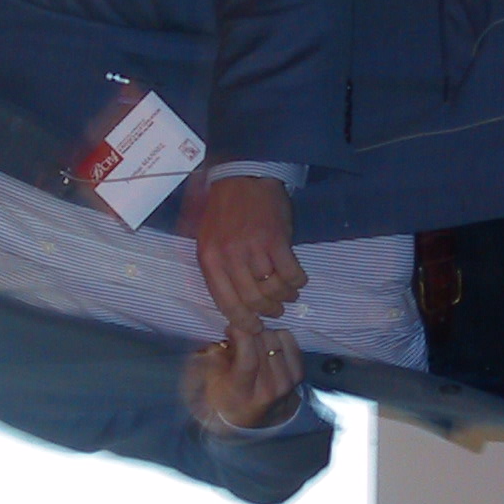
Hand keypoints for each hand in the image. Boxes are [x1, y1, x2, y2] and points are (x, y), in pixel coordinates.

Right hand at [182, 326, 304, 432]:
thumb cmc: (226, 397)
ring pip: (277, 339)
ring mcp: (286, 384)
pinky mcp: (298, 376)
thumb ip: (213, 358)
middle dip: (249, 332)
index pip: (248, 359)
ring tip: (253, 343)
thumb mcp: (211, 381)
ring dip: (263, 334)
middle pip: (263, 344)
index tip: (231, 327)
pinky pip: (290, 342)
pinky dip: (279, 338)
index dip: (241, 336)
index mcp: (242, 393)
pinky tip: (268, 346)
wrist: (255, 418)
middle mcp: (267, 390)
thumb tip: (226, 333)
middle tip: (240, 335)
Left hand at [194, 175, 307, 333]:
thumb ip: (215, 270)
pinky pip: (291, 274)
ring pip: (273, 289)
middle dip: (267, 311)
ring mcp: (254, 249)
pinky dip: (297, 281)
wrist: (243, 176)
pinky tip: (297, 279)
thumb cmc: (223, 210)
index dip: (243, 321)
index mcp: (210, 259)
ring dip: (284, 297)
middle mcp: (230, 257)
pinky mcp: (276, 241)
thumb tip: (230, 304)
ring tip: (288, 295)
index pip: (226, 303)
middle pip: (253, 300)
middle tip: (275, 311)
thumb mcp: (206, 239)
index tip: (254, 327)